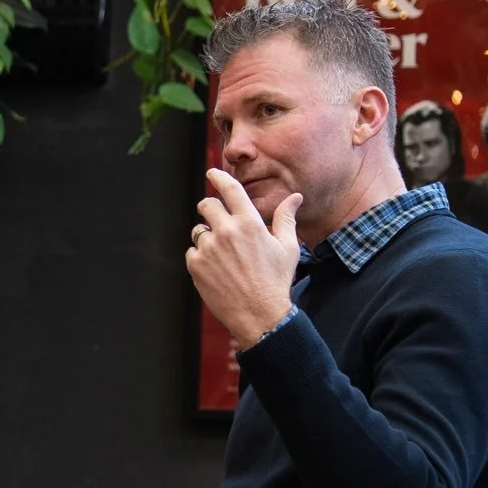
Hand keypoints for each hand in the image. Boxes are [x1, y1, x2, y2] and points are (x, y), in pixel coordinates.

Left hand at [187, 168, 300, 347]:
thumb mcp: (288, 248)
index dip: (219, 177)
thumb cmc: (276, 281)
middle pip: (207, 205)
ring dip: (207, 236)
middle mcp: (226, 231)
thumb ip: (286, 219)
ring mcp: (208, 248)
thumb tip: (295, 197)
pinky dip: (201, 257)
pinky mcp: (196, 265)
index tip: (212, 172)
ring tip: (223, 254)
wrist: (259, 315)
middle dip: (211, 209)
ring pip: (199, 230)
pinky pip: (192, 251)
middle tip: (218, 219)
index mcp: (249, 223)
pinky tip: (217, 269)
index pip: (230, 189)